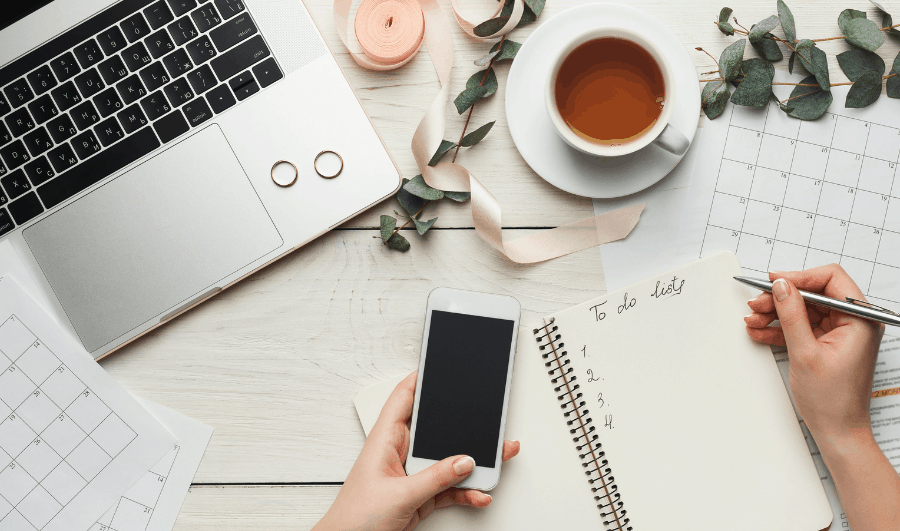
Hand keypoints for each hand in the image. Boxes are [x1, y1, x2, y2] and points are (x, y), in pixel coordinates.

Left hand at [314, 371, 520, 530]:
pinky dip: (466, 490)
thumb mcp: (399, 495)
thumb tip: (464, 461)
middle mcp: (398, 453)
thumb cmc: (354, 520)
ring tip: (495, 458)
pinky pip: (449, 487)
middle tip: (487, 418)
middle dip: (461, 426)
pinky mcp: (420, 496)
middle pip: (435, 430)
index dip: (421, 379)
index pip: (403, 399)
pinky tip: (479, 493)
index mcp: (384, 440)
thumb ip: (435, 478)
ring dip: (470, 463)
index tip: (441, 365)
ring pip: (447, 461)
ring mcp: (411, 475)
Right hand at [743, 265, 883, 440]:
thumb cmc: (833, 401)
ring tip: (753, 320)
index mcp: (860, 320)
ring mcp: (841, 333)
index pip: (831, 279)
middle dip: (782, 298)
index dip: (800, 276)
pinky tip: (761, 331)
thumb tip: (782, 287)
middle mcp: (854, 322)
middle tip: (757, 303)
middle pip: (814, 294)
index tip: (775, 281)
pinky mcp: (828, 343)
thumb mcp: (805, 353)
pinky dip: (781, 328)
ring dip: (777, 314)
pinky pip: (802, 326)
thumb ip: (792, 315)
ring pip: (804, 309)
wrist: (837, 431)